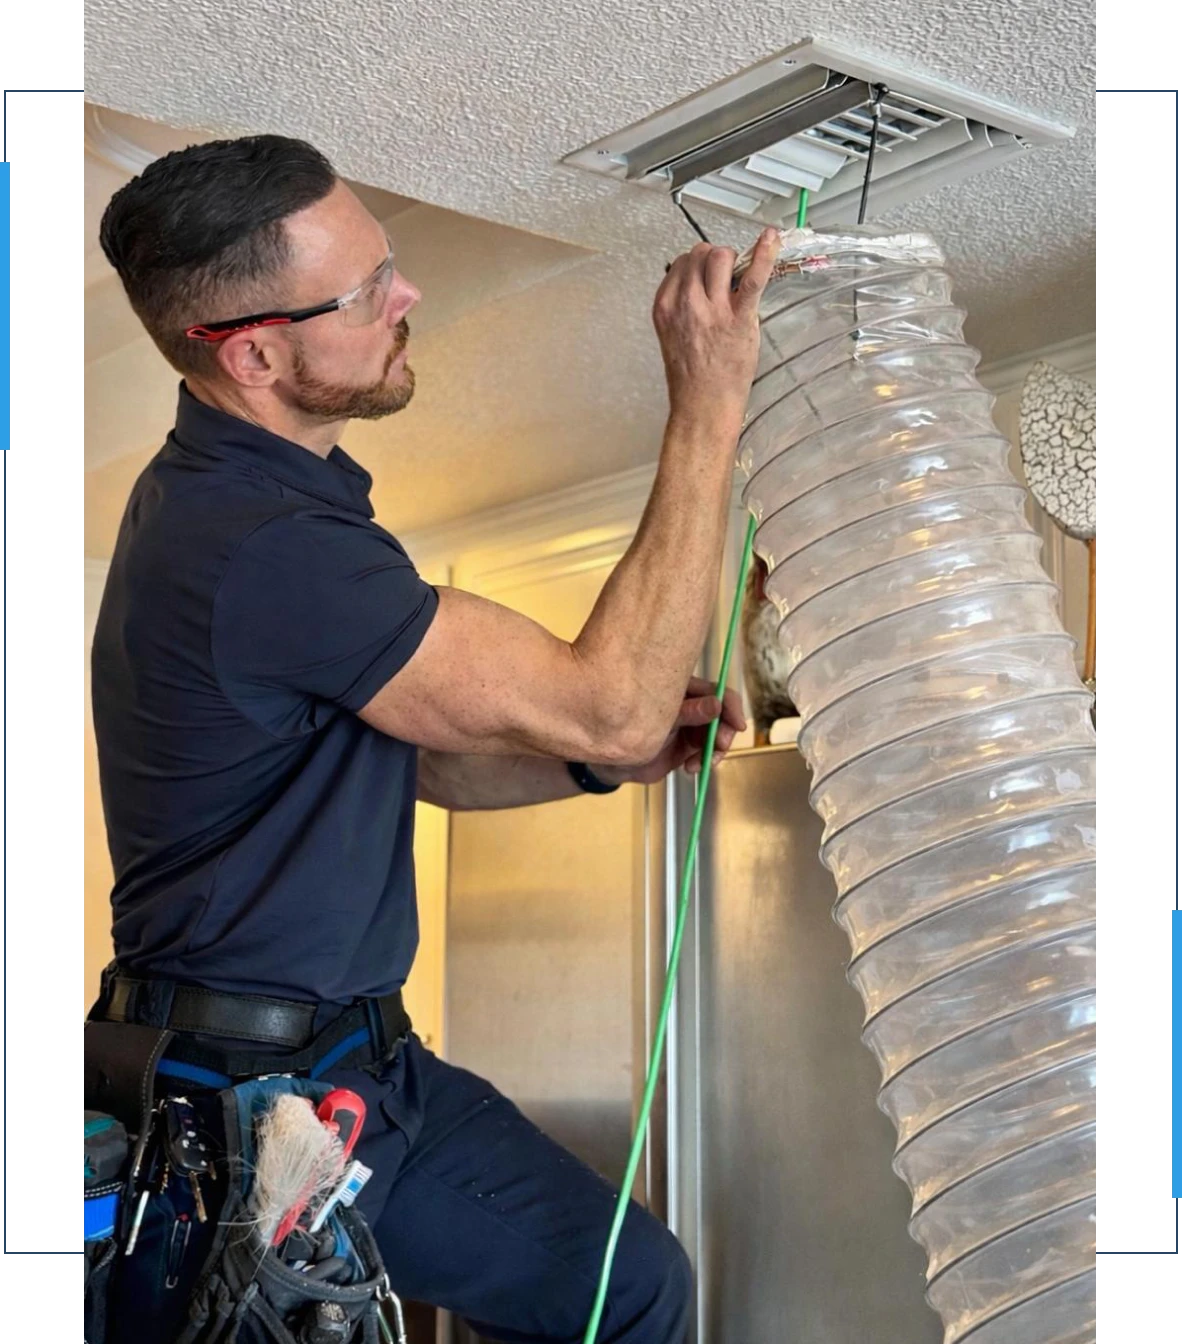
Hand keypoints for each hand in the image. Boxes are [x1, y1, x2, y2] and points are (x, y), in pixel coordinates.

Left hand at [597, 677, 746, 786]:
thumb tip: (715, 705)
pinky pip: (709, 753)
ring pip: (719, 736)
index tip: (738, 724)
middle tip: (719, 746)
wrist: (616, 760)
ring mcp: (694, 726)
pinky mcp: (691, 746)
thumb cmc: (630, 729)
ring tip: (697, 763)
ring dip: (714, 751)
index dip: (732, 706)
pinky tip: (690, 768)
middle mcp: (693, 706)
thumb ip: (688, 713)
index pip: (718, 692)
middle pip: (724, 715)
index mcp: (684, 690)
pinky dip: (705, 762)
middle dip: (725, 732)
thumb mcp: (660, 720)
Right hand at [652, 227, 779, 422]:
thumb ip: (682, 305)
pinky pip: (752, 277)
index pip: (682, 261)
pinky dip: (765, 254)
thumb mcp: (673, 334)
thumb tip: (701, 282)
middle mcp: (685, 302)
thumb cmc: (691, 376)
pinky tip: (771, 238)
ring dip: (734, 260)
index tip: (708, 277)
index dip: (699, 265)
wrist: (702, 405)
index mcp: (665, 305)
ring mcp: (712, 309)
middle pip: (702, 253)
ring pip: (721, 256)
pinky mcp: (738, 318)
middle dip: (716, 260)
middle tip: (726, 280)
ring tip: (739, 280)